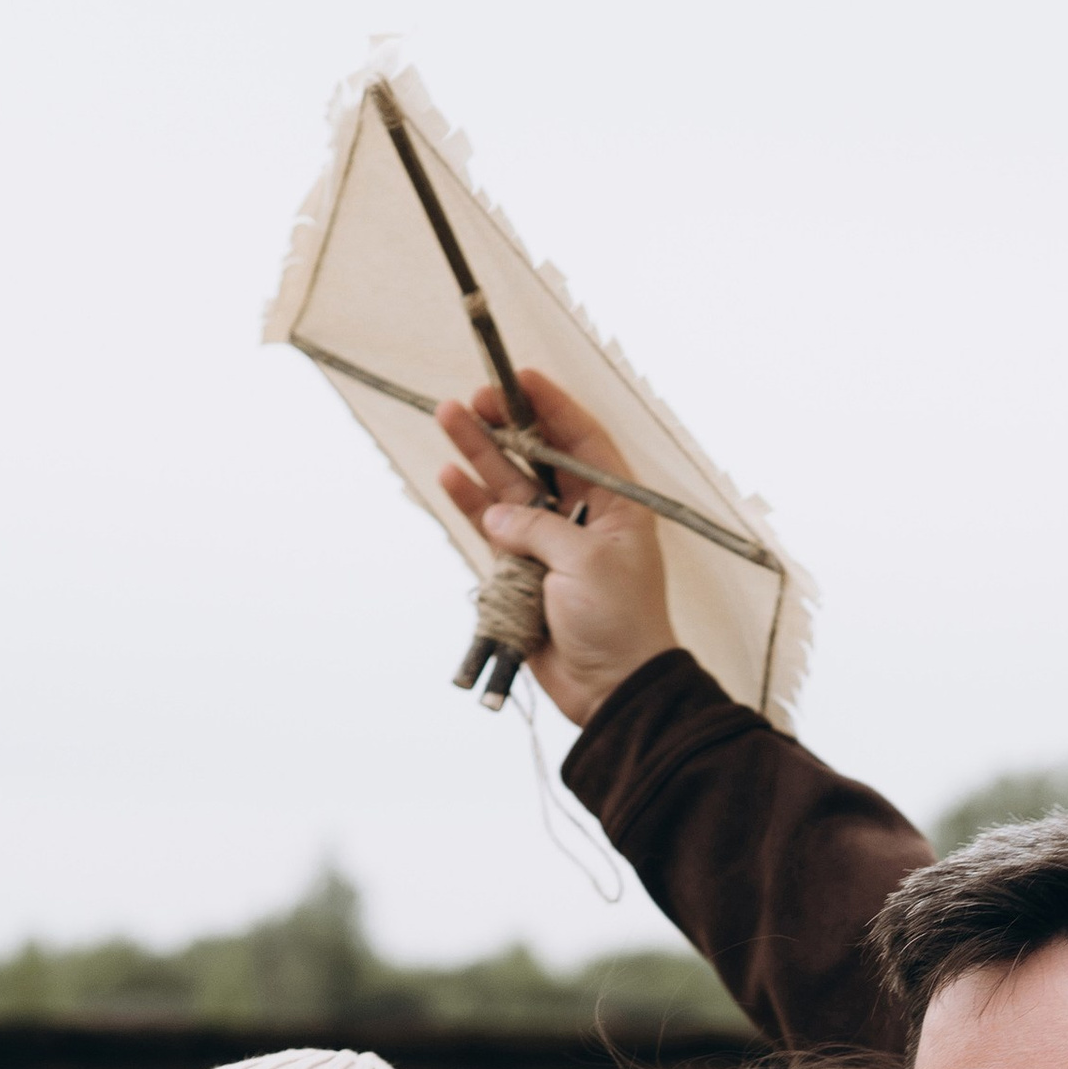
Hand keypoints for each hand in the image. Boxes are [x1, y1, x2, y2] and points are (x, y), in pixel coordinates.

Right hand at [435, 369, 678, 728]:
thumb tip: (498, 516)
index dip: (552, 407)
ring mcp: (550, 546)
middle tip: (472, 398)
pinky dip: (472, 506)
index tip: (519, 378)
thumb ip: (539, 529)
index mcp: (617, 505)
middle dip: (505, 426)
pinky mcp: (524, 575)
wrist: (612, 690)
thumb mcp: (585, 563)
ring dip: (480, 456)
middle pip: (538, 459)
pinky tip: (450, 477)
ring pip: (509, 490)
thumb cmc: (618, 623)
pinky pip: (494, 532)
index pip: (582, 441)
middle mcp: (583, 518)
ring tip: (448, 418)